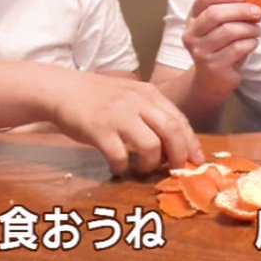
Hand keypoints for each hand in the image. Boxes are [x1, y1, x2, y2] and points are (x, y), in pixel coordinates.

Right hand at [51, 75, 204, 175]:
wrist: (62, 89)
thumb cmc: (98, 97)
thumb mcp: (130, 95)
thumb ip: (150, 113)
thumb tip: (173, 144)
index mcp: (148, 93)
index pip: (179, 119)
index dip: (191, 143)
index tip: (198, 161)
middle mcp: (137, 102)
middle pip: (171, 131)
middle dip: (179, 155)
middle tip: (176, 170)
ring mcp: (118, 115)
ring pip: (150, 145)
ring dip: (150, 164)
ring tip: (142, 170)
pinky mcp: (99, 129)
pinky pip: (120, 156)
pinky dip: (122, 167)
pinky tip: (117, 167)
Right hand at [182, 0, 260, 94]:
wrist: (211, 80)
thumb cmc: (220, 47)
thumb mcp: (219, 27)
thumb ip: (230, 10)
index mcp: (193, 18)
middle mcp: (192, 34)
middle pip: (216, 14)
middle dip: (241, 10)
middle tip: (258, 12)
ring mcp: (200, 51)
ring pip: (228, 31)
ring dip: (249, 28)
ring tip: (257, 30)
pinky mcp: (213, 66)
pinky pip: (237, 48)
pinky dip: (250, 43)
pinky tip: (252, 43)